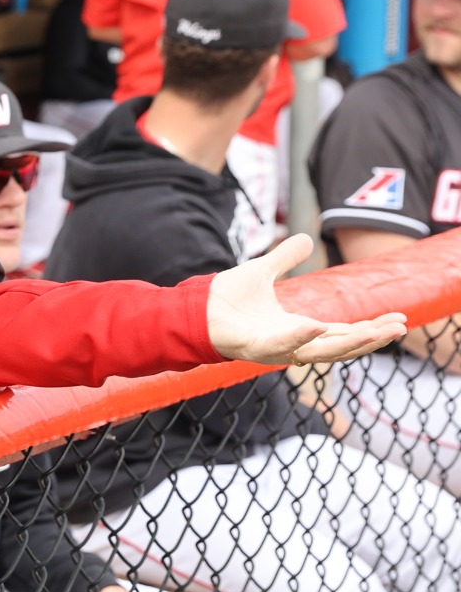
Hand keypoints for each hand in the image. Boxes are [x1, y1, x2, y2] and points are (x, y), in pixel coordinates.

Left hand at [207, 234, 406, 365]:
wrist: (191, 308)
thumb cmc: (225, 298)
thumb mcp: (263, 271)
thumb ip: (286, 258)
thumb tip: (307, 238)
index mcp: (298, 328)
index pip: (343, 332)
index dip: (370, 329)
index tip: (398, 320)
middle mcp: (291, 343)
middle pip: (340, 347)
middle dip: (370, 339)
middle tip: (399, 328)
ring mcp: (273, 347)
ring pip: (318, 352)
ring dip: (348, 343)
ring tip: (375, 331)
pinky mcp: (252, 347)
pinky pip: (280, 346)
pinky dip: (298, 337)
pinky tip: (317, 326)